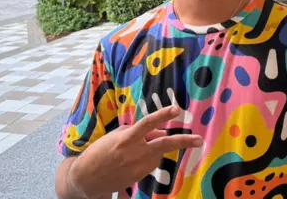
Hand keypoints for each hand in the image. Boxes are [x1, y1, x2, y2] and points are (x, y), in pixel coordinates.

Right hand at [68, 105, 202, 196]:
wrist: (88, 177)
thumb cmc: (101, 151)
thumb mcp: (117, 136)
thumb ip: (139, 132)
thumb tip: (160, 132)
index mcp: (127, 138)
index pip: (148, 124)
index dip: (162, 115)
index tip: (175, 109)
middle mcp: (135, 152)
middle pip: (164, 144)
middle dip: (184, 141)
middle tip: (199, 140)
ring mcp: (139, 166)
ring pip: (158, 153)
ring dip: (155, 148)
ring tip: (137, 149)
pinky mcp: (140, 176)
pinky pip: (151, 163)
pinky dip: (148, 158)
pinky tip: (134, 159)